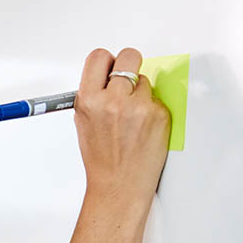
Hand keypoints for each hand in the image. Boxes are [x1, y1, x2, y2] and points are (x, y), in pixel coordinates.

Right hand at [74, 46, 170, 217]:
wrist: (118, 185)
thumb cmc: (102, 159)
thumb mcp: (84, 123)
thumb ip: (94, 96)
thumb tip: (107, 76)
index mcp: (89, 100)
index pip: (100, 57)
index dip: (107, 62)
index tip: (111, 68)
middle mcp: (113, 100)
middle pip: (129, 56)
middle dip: (130, 65)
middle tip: (129, 81)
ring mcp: (138, 107)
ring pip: (145, 80)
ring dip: (141, 94)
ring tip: (133, 118)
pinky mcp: (158, 114)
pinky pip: (157, 99)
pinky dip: (152, 111)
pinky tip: (143, 129)